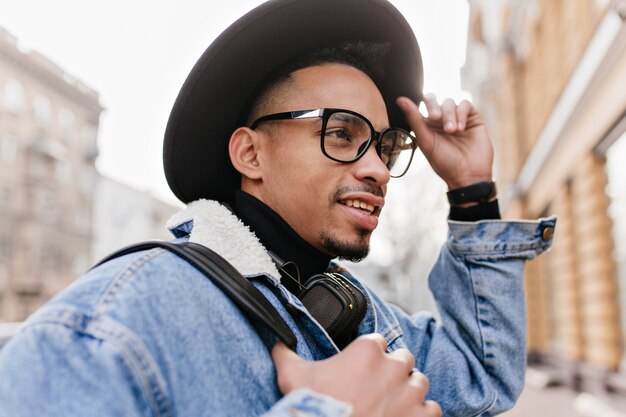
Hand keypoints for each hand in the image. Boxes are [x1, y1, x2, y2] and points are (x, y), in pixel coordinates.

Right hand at [272, 334, 441, 416]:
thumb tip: (277, 344)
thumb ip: (286, 354)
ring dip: (409, 390)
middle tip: (377, 387)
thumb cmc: (313, 407)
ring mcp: (409, 393)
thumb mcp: (292, 375)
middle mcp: (393, 367)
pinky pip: (432, 408)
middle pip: (403, 359)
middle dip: (392, 371)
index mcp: (367, 350)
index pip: (377, 342)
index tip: (362, 369)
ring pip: (420, 382)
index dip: (370, 356)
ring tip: (394, 403)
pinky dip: (422, 414)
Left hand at [396, 94, 493, 189]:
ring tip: (452, 131)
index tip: (430, 116)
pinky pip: (465, 104)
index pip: (424, 104)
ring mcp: (458, 118)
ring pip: (450, 102)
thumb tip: (400, 99)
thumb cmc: (444, 162)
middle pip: (435, 99)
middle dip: (435, 107)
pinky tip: (460, 128)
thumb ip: (414, 120)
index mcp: (428, 125)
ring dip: (449, 115)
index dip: (426, 104)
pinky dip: (461, 113)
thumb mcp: (426, 141)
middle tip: (436, 118)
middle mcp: (442, 119)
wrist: (467, 175)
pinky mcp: (473, 118)